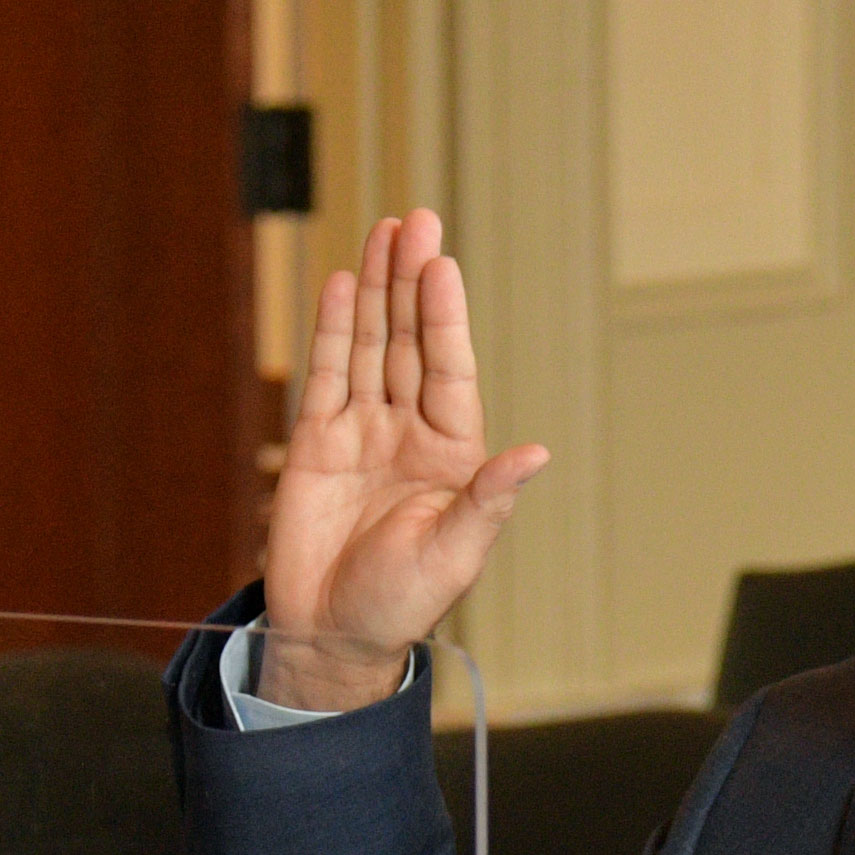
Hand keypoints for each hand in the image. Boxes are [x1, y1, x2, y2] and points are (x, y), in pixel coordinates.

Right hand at [256, 209, 551, 709]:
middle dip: (412, 283)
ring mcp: (363, 432)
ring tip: (384, 231)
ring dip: (376, 291)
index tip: (442, 266)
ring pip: (371, 346)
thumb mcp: (454, 554)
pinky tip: (339, 284)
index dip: (444, 319)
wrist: (330, 634)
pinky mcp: (317, 442)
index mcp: (454, 456)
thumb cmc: (401, 605)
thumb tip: (536, 454)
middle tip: (417, 220)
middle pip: (411, 343)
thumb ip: (488, 500)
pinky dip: (333, 330)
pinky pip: (327, 374)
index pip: (449, 371)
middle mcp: (410, 433)